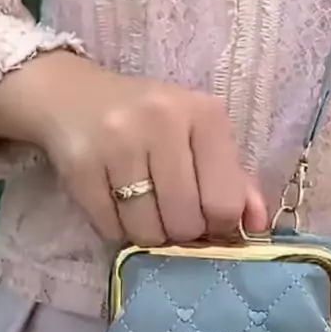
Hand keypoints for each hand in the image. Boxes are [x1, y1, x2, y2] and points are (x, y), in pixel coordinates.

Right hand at [0, 51, 266, 244]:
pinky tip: (116, 207)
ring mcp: (118, 143)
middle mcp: (161, 122)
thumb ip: (234, 180)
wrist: (71, 96)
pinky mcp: (80, 165)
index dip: (218, 226)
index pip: (223, 203)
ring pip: (148, 231)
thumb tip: (259, 226)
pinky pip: (110, 228)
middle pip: (186, 222)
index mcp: (203, 114)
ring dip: (149, 235)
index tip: (206, 220)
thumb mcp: (199, 137)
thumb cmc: (149, 122)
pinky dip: (117, 230)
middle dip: (181, 233)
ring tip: (144, 211)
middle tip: (172, 216)